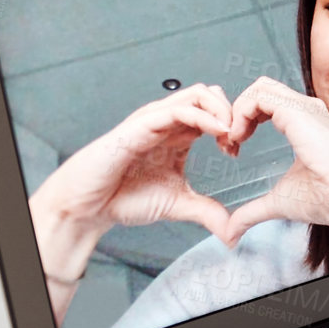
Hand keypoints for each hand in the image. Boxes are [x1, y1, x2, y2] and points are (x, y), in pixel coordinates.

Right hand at [29, 84, 233, 322]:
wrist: (89, 206)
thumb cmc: (124, 197)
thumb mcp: (178, 205)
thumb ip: (207, 213)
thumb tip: (232, 232)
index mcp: (179, 135)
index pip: (215, 112)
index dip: (234, 126)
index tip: (237, 151)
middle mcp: (168, 123)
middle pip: (210, 95)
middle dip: (233, 111)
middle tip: (239, 139)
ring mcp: (154, 121)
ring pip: (197, 95)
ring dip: (222, 109)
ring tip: (231, 134)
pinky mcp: (140, 125)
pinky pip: (177, 110)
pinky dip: (203, 116)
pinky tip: (218, 131)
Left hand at [220, 77, 328, 261]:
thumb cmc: (325, 199)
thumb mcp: (279, 200)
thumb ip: (253, 210)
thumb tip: (231, 232)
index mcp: (306, 123)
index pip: (267, 103)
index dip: (243, 120)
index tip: (232, 148)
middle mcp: (307, 110)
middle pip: (262, 89)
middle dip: (237, 110)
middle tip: (228, 142)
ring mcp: (304, 108)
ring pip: (259, 88)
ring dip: (237, 111)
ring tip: (231, 140)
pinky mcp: (298, 113)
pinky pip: (259, 97)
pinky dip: (241, 113)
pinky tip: (237, 138)